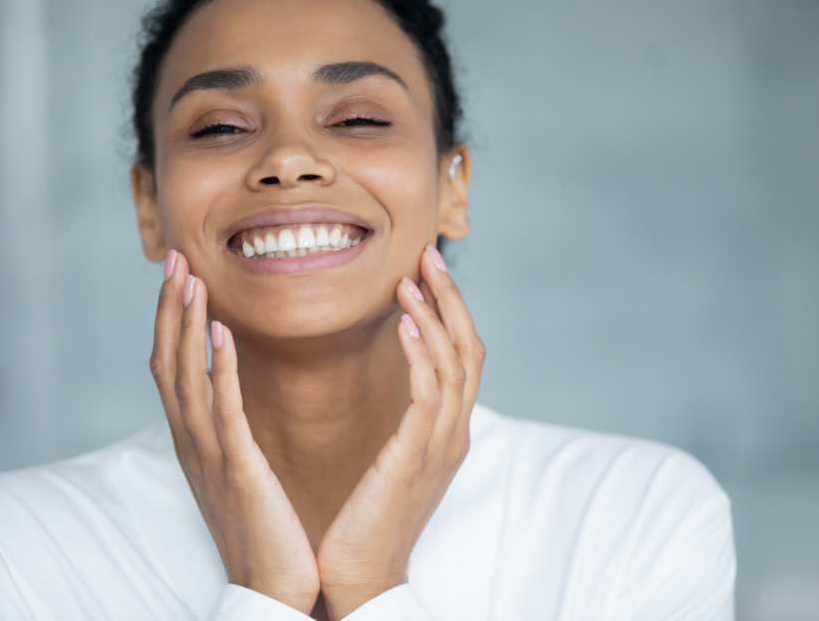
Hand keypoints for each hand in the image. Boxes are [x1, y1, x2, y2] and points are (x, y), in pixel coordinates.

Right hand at [149, 250, 319, 612]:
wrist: (270, 588)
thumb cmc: (260, 528)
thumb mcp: (236, 469)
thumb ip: (227, 428)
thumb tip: (227, 387)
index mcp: (193, 440)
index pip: (171, 368)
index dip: (170, 320)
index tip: (179, 276)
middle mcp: (191, 442)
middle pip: (167, 362)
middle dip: (169, 309)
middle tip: (174, 259)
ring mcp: (209, 455)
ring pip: (186, 378)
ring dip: (186, 325)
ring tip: (191, 280)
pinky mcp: (236, 469)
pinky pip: (223, 411)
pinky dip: (219, 369)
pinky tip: (222, 334)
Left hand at [316, 244, 485, 618]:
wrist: (361, 576)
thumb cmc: (369, 517)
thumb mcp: (395, 459)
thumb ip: (406, 422)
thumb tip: (398, 382)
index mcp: (449, 432)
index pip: (463, 356)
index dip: (450, 310)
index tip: (426, 272)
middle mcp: (455, 433)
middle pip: (469, 349)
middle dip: (451, 299)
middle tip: (428, 255)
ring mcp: (441, 445)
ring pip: (454, 363)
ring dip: (434, 315)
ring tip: (411, 278)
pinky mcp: (416, 457)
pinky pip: (428, 394)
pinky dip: (420, 354)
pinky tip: (402, 323)